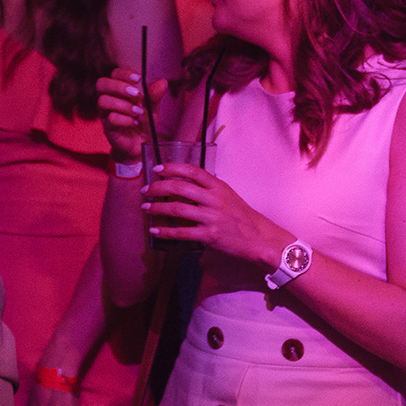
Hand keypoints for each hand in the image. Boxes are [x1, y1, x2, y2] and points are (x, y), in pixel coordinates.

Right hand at [96, 68, 169, 163]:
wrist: (141, 146)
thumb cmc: (144, 123)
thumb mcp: (153, 108)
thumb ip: (155, 96)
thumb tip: (162, 82)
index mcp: (118, 91)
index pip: (114, 74)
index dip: (124, 74)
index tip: (138, 79)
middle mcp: (109, 100)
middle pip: (101, 84)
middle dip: (118, 87)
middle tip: (135, 94)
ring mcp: (106, 114)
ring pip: (103, 101)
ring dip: (123, 105)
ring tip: (138, 112)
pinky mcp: (108, 128)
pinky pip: (111, 119)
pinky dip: (125, 120)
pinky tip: (135, 123)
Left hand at [143, 162, 288, 263]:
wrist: (259, 238)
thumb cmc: (241, 216)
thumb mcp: (228, 195)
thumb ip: (209, 188)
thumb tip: (185, 181)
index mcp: (219, 187)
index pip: (193, 171)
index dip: (173, 168)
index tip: (157, 168)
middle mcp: (215, 199)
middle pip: (180, 188)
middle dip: (158, 187)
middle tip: (146, 190)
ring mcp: (212, 217)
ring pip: (177, 209)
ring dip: (157, 208)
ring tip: (146, 207)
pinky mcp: (210, 235)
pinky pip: (182, 232)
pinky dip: (166, 231)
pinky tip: (155, 230)